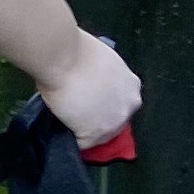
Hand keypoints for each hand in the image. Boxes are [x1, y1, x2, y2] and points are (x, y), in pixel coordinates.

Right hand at [37, 29, 140, 150]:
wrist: (64, 58)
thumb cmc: (77, 50)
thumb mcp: (102, 60)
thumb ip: (105, 76)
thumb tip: (93, 82)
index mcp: (132, 85)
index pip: (121, 101)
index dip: (104, 100)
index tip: (90, 97)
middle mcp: (129, 106)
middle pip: (114, 118)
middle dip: (98, 115)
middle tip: (77, 105)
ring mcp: (113, 123)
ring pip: (100, 133)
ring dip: (84, 128)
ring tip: (66, 116)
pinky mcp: (93, 135)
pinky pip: (82, 143)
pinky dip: (71, 137)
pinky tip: (61, 126)